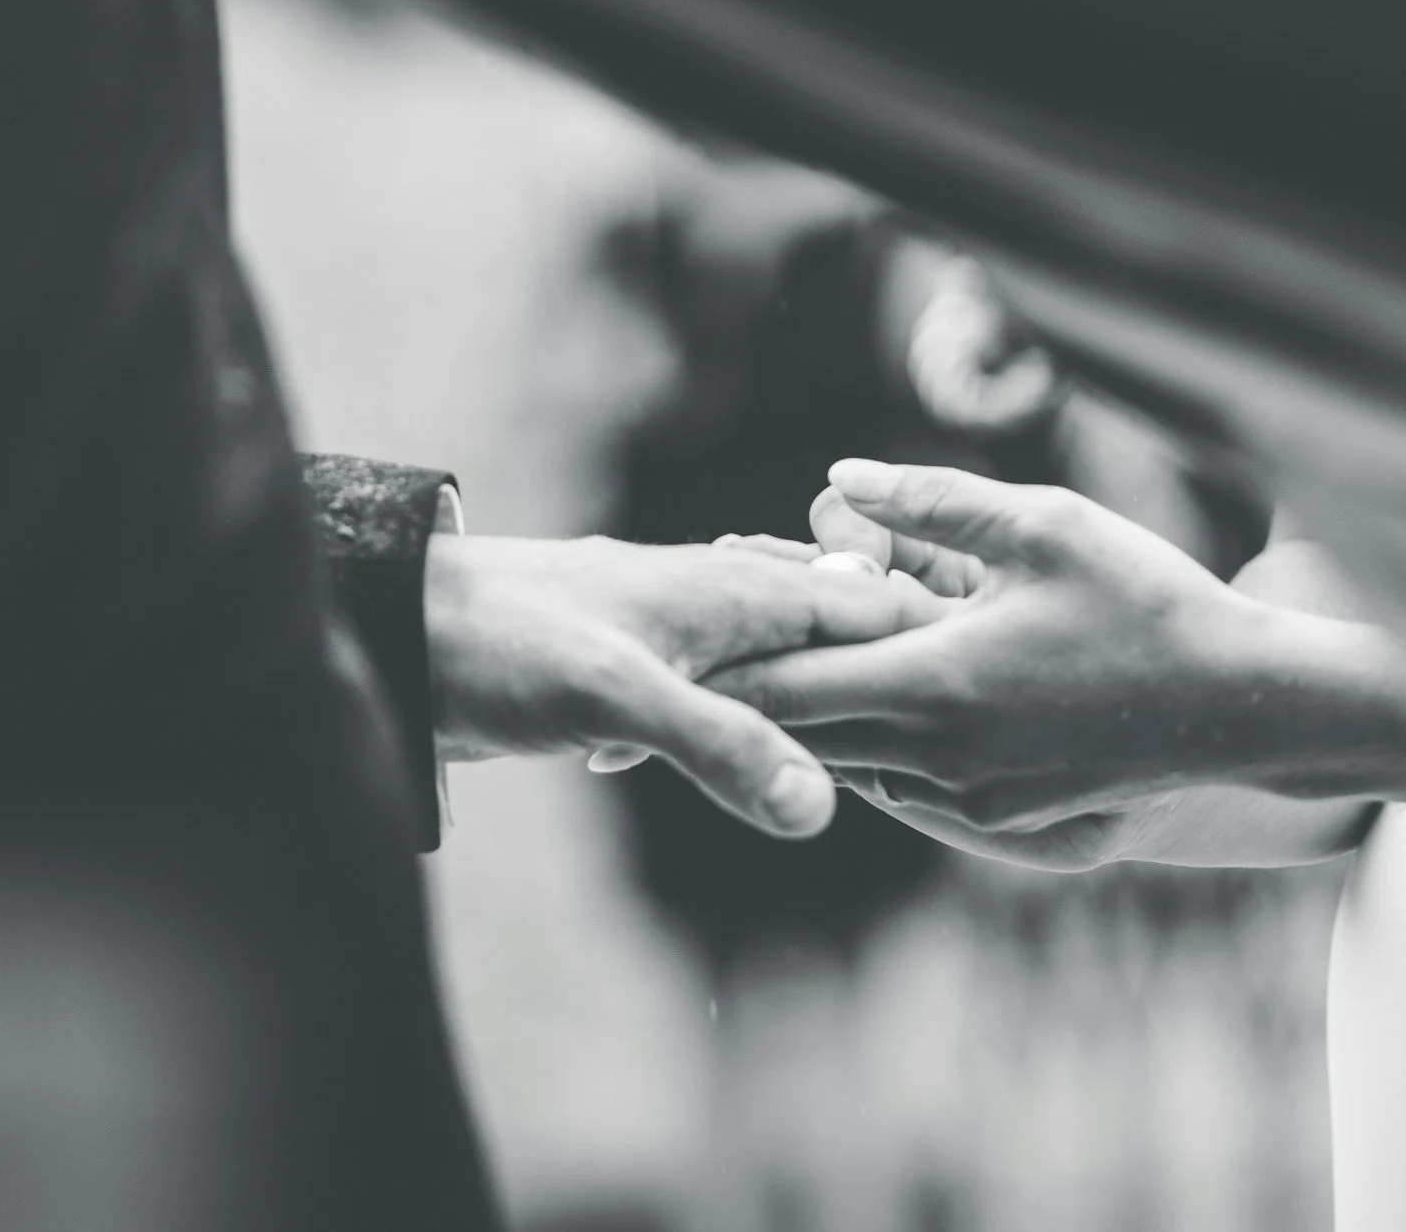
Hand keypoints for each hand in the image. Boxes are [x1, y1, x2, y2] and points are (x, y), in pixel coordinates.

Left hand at [424, 533, 943, 837]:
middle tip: (974, 749)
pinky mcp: (639, 675)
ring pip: (786, 674)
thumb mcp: (616, 699)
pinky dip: (763, 733)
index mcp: (738, 595)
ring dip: (831, 717)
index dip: (938, 647)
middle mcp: (722, 607)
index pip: (872, 610)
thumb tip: (820, 811)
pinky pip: (732, 701)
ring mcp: (681, 638)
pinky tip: (769, 768)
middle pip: (839, 642)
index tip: (1012, 693)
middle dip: (897, 688)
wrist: (393, 628)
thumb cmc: (501, 642)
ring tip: (899, 768)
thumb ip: (722, 749)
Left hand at [705, 462, 1405, 859]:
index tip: (675, 630)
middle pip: (802, 733)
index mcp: (936, 685)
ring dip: (814, 715)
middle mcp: (939, 759)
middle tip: (698, 650)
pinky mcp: (1000, 822)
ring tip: (768, 666)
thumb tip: (840, 475)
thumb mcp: (1044, 524)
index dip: (723, 658)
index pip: (788, 684)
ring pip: (848, 763)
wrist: (1244, 707)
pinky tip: (866, 697)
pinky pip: (901, 784)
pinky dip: (869, 741)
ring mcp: (969, 801)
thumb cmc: (1150, 601)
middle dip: (750, 690)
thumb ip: (932, 500)